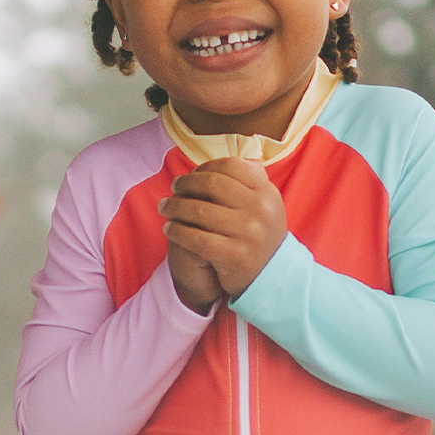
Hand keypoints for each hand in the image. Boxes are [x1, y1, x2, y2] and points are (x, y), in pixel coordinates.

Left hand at [160, 157, 285, 305]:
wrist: (270, 278)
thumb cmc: (260, 236)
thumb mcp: (265, 206)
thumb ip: (251, 181)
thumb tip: (232, 155)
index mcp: (266, 192)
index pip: (230, 167)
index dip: (204, 167)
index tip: (190, 175)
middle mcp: (260, 209)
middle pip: (212, 184)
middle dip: (186, 184)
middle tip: (173, 188)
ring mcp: (248, 233)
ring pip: (200, 211)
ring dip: (175, 207)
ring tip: (164, 207)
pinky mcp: (234, 256)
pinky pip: (196, 238)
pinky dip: (178, 232)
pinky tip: (169, 229)